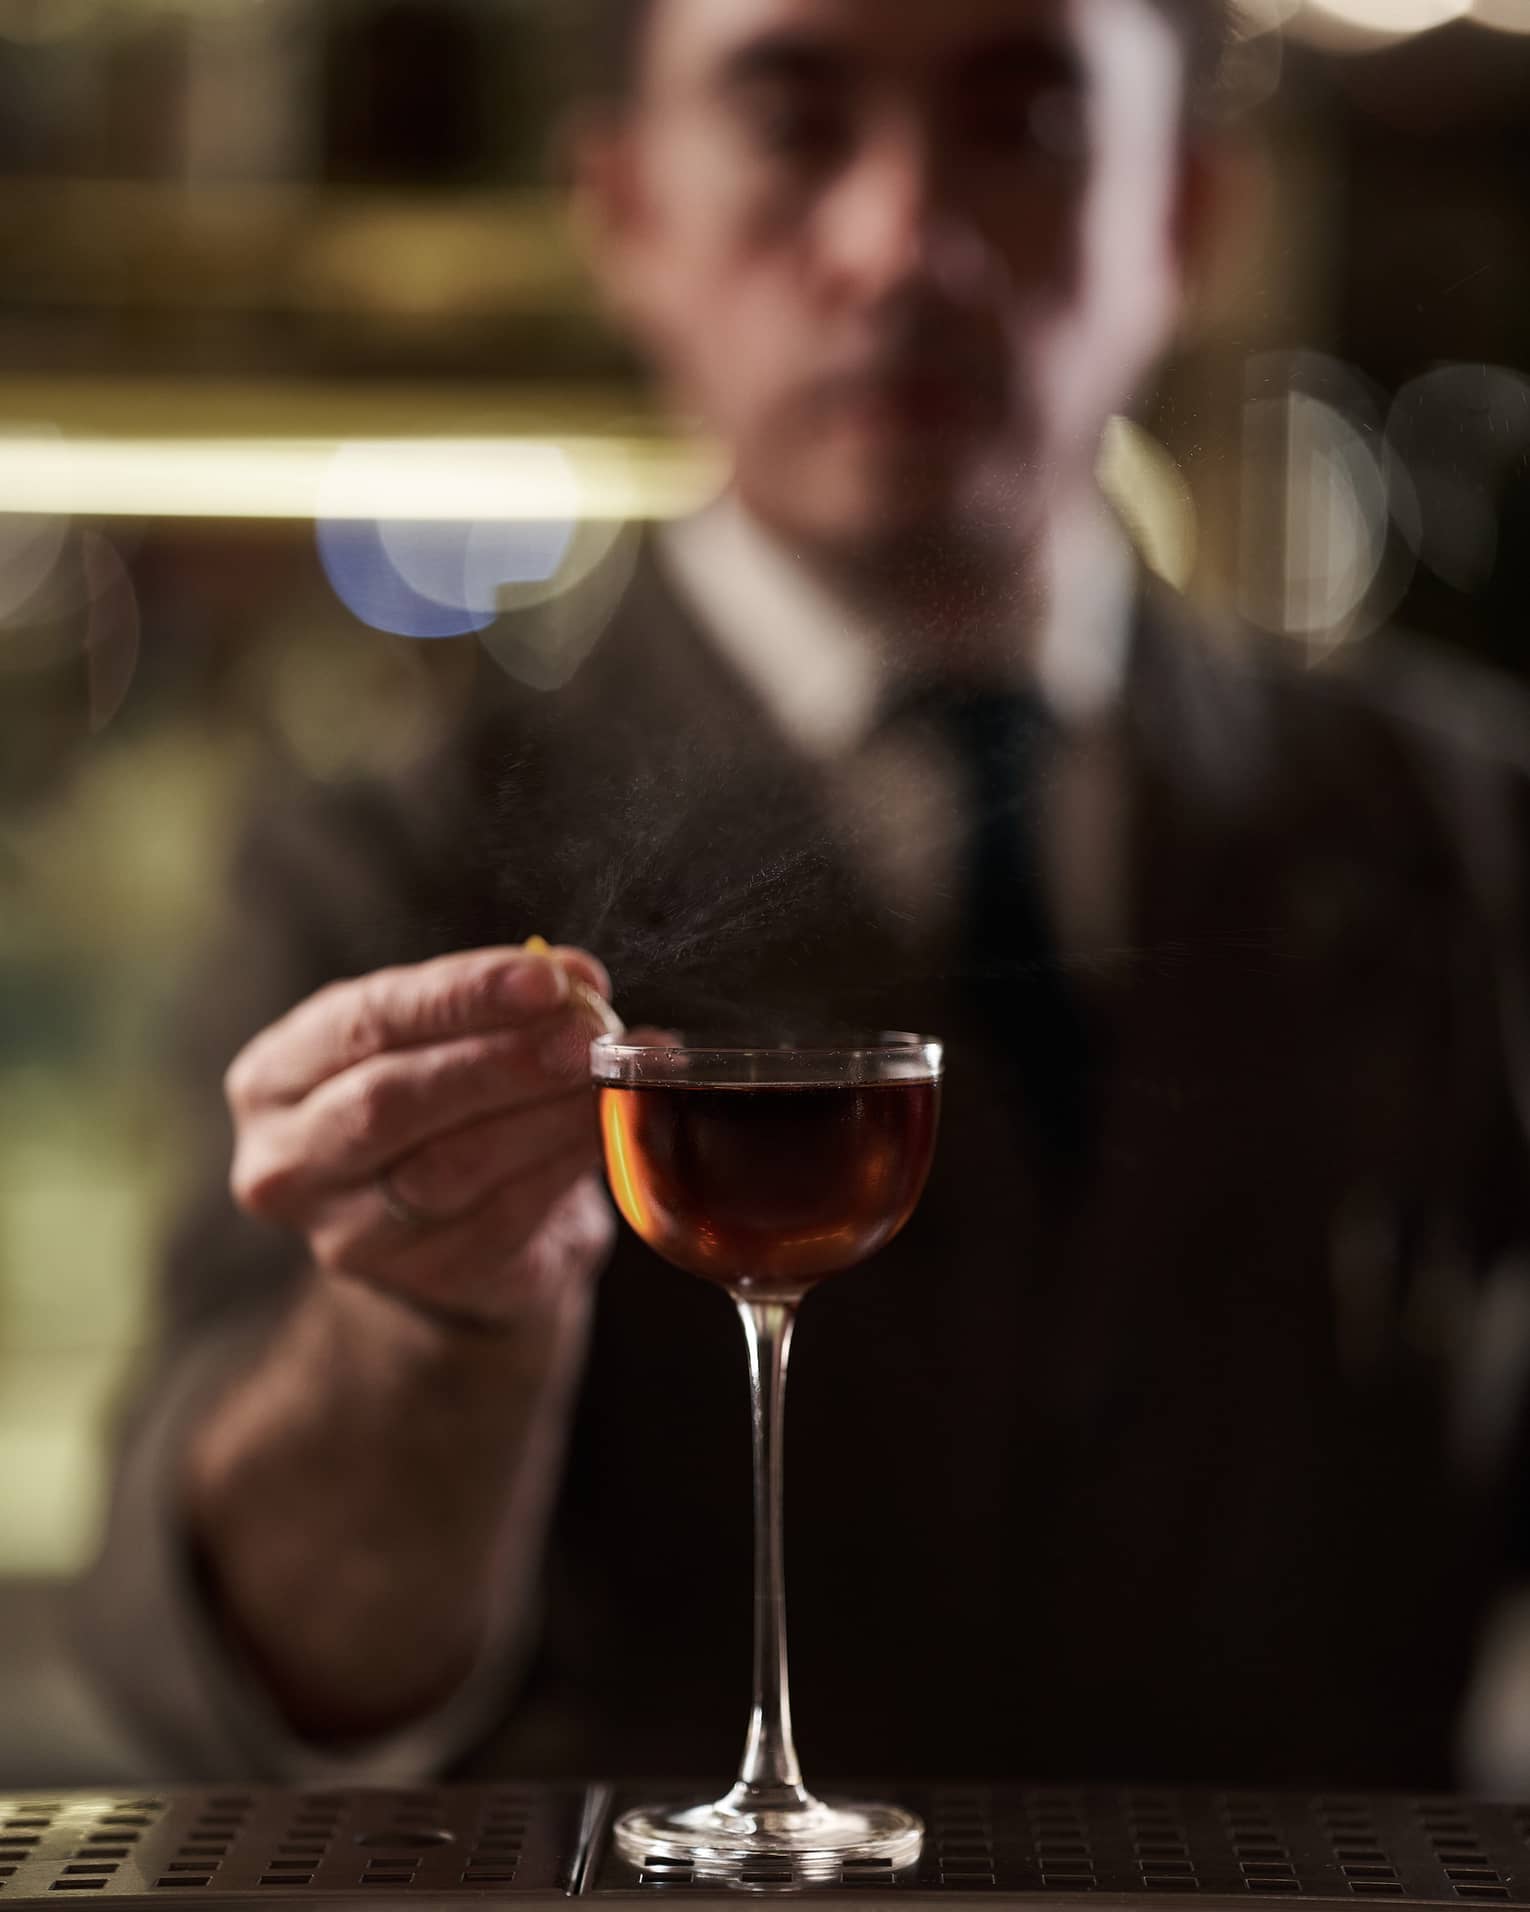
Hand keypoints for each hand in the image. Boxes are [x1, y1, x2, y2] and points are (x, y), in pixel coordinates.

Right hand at [226, 946, 616, 1329]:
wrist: (452, 1228)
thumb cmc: (444, 1105)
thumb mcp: (451, 1038)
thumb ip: (502, 1003)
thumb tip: (578, 980)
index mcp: (277, 1075)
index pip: (366, 1021)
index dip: (460, 996)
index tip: (545, 979)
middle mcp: (289, 1160)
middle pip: (391, 1102)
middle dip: (500, 1060)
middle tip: (584, 1036)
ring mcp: (345, 1234)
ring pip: (449, 1167)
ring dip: (543, 1116)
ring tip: (607, 1078)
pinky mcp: (418, 1280)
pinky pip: (499, 1219)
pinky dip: (560, 1167)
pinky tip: (603, 1131)